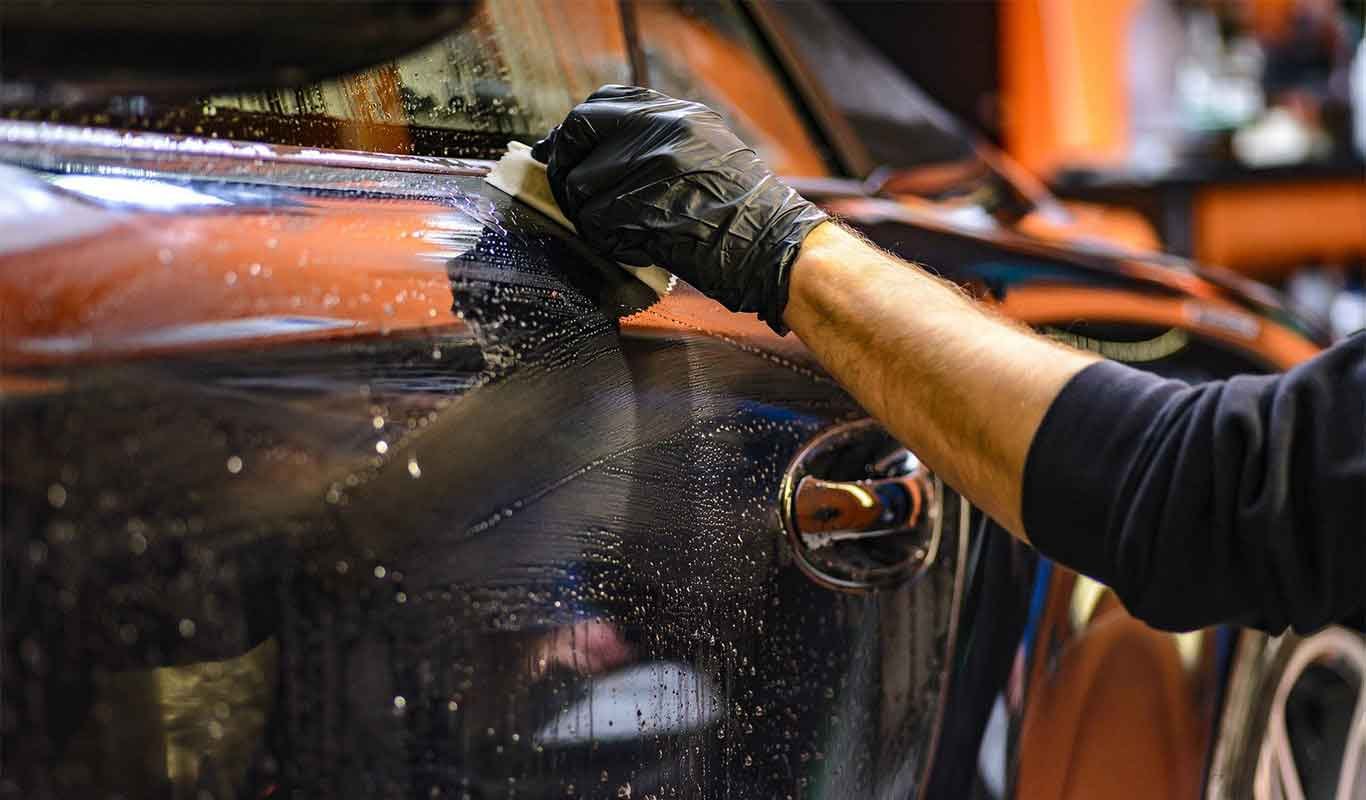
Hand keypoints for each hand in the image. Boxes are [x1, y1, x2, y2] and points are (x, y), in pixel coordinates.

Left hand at [532, 85, 826, 332]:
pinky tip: (638, 248)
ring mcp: (651, 165)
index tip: (562, 153)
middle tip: (572, 197)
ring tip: (624, 232)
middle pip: (578, 135)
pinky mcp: (643, 206)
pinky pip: (595, 223)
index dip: (574, 133)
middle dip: (566, 169)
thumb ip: (655, 143)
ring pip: (581, 187)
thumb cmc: (745, 213)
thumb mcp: (707, 152)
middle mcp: (661, 129)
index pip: (600, 105)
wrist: (776, 246)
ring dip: (591, 217)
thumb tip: (597, 151)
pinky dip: (609, 242)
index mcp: (675, 113)